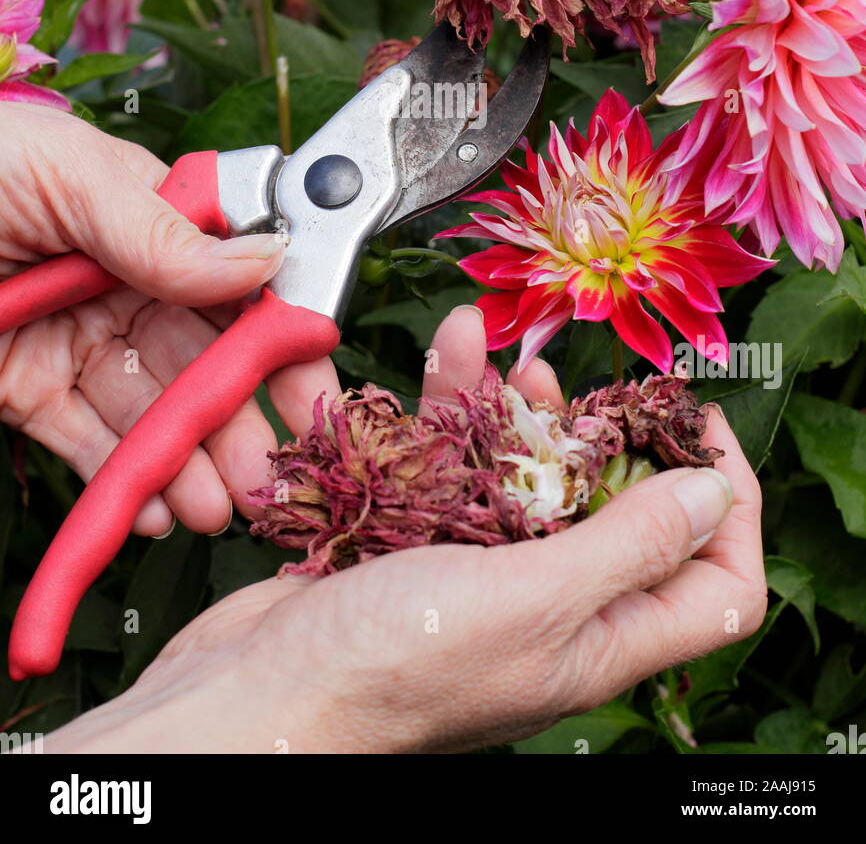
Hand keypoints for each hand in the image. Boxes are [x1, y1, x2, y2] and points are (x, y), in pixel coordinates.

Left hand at [0, 104, 342, 535]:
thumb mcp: (68, 174)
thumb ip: (162, 229)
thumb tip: (264, 260)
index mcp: (145, 218)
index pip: (234, 283)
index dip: (279, 339)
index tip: (312, 392)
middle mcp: (121, 282)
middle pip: (201, 360)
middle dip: (239, 420)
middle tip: (266, 477)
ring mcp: (74, 339)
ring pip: (149, 410)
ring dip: (187, 462)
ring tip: (215, 505)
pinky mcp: (25, 389)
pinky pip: (83, 440)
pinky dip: (120, 478)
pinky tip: (152, 506)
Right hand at [45, 306, 766, 754]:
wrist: (255, 693)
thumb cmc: (393, 668)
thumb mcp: (533, 600)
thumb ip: (630, 544)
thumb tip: (717, 494)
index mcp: (600, 640)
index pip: (715, 587)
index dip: (729, 508)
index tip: (703, 427)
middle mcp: (550, 611)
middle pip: (614, 511)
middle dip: (603, 433)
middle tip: (585, 382)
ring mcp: (479, 577)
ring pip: (523, 476)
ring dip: (512, 409)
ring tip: (491, 356)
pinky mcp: (417, 547)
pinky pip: (452, 468)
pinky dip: (447, 414)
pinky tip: (438, 362)